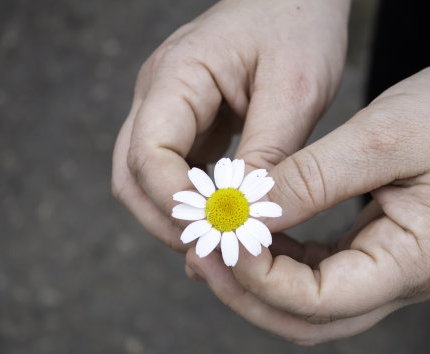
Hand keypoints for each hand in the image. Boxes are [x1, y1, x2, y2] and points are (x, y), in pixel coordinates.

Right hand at [112, 0, 349, 253]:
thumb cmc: (298, 25)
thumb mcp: (297, 88)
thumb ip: (268, 153)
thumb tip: (242, 214)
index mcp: (177, 74)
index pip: (147, 153)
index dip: (174, 201)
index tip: (217, 230)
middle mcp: (158, 94)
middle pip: (132, 176)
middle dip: (168, 221)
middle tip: (216, 252)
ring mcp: (167, 109)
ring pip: (145, 180)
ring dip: (177, 217)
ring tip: (222, 242)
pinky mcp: (186, 122)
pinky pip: (173, 172)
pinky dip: (192, 202)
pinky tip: (225, 219)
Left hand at [187, 39, 429, 344]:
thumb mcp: (383, 137)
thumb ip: (314, 178)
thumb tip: (248, 207)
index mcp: (411, 263)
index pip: (317, 300)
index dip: (259, 278)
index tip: (219, 239)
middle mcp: (399, 281)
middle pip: (306, 319)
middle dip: (246, 293)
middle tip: (200, 254)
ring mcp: (388, 270)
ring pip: (307, 304)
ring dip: (257, 280)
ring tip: (214, 243)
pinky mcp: (377, 250)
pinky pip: (317, 273)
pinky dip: (278, 260)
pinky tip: (251, 232)